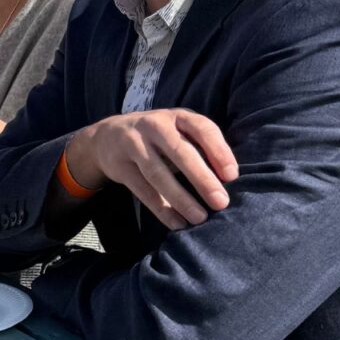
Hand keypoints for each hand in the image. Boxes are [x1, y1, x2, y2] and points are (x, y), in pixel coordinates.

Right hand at [66, 108, 238, 229]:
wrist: (108, 135)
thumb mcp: (178, 131)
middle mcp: (154, 126)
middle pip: (180, 152)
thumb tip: (228, 179)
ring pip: (158, 174)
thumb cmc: (158, 137)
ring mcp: (133, 144)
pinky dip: (160, 208)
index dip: (218, 151)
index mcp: (176, 116)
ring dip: (180, 198)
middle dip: (202, 178)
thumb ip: (200, 146)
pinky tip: (177, 222)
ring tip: (200, 218)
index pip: (202, 129)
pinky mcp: (119, 165)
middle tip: (221, 202)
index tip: (232, 176)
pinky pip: (142, 189)